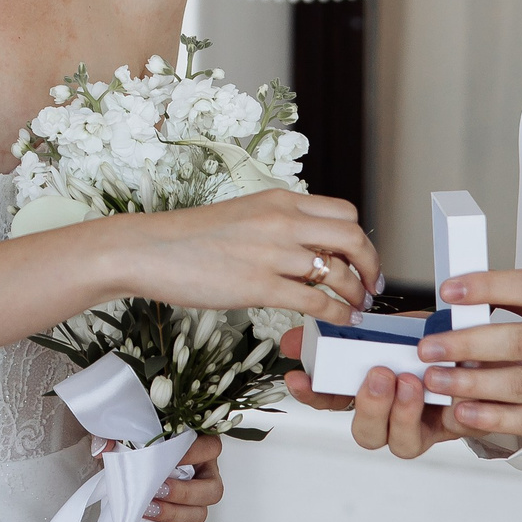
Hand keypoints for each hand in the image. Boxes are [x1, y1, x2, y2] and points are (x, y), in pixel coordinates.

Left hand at [94, 432, 223, 521]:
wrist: (127, 461)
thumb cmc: (137, 441)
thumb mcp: (127, 431)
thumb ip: (115, 433)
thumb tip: (101, 448)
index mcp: (198, 447)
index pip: (211, 448)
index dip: (196, 453)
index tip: (171, 456)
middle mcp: (202, 475)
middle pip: (212, 490)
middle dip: (184, 493)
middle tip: (158, 489)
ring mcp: (193, 501)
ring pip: (199, 514)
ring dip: (173, 516)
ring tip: (147, 511)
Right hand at [118, 189, 375, 326]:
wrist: (150, 249)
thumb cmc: (189, 238)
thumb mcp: (242, 215)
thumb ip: (277, 225)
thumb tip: (307, 247)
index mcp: (278, 200)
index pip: (343, 211)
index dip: (360, 239)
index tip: (362, 259)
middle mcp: (280, 220)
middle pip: (351, 237)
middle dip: (371, 265)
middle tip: (371, 285)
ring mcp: (271, 253)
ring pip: (337, 271)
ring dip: (356, 294)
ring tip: (357, 309)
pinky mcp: (258, 285)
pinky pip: (314, 301)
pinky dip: (335, 313)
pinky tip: (338, 320)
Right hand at [276, 325, 473, 459]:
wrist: (476, 342)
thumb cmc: (425, 340)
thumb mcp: (380, 329)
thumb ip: (339, 337)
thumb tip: (293, 341)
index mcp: (366, 394)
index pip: (328, 404)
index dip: (312, 395)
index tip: (300, 378)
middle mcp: (391, 418)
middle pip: (367, 435)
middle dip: (370, 407)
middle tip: (379, 375)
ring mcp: (424, 427)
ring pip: (403, 443)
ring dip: (403, 414)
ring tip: (411, 381)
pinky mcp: (460, 425)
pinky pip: (454, 430)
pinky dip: (453, 411)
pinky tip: (450, 388)